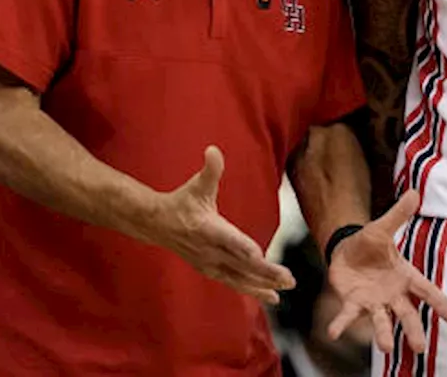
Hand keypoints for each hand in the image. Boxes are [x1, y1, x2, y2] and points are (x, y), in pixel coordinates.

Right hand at [152, 146, 295, 304]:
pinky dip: (251, 290)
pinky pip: (234, 283)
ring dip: (262, 286)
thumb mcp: (196, 184)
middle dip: (265, 273)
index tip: (260, 256)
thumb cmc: (182, 201)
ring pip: (239, 279)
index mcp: (207, 228)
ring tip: (283, 292)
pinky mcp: (210, 270)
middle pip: (241, 264)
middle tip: (289, 279)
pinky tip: (270, 296)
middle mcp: (209, 250)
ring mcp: (209, 263)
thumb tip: (213, 150)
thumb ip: (210, 170)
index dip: (243, 248)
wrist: (157, 224)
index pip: (228, 240)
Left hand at [325, 189, 446, 353]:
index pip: (426, 291)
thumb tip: (415, 192)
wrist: (346, 250)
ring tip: (385, 348)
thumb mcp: (382, 227)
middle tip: (420, 347)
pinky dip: (341, 325)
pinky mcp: (353, 303)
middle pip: (407, 314)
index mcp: (404, 276)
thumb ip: (398, 214)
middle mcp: (392, 293)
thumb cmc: (370, 242)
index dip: (440, 303)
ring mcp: (373, 301)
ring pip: (382, 320)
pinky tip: (332, 333)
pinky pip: (348, 316)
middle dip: (413, 330)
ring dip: (383, 334)